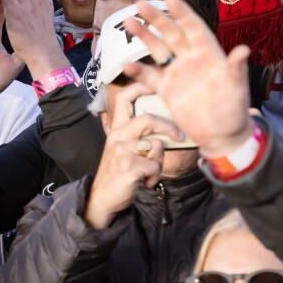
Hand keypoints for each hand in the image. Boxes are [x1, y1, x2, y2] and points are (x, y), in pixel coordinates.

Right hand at [84, 83, 181, 229]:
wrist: (103, 198)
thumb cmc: (119, 172)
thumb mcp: (122, 148)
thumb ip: (136, 135)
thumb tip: (165, 125)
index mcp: (117, 128)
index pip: (125, 98)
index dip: (141, 86)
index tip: (156, 84)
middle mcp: (117, 136)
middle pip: (149, 119)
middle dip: (169, 127)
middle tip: (179, 136)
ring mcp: (122, 151)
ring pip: (156, 146)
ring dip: (158, 161)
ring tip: (148, 171)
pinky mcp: (129, 167)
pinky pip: (155, 166)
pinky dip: (154, 176)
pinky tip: (144, 182)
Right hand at [121, 0, 254, 156]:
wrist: (222, 136)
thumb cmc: (235, 110)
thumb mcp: (237, 89)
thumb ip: (236, 69)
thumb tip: (243, 50)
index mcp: (209, 54)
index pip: (194, 28)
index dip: (182, 12)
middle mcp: (191, 59)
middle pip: (172, 33)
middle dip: (157, 18)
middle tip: (140, 3)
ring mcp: (178, 73)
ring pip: (158, 49)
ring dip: (144, 36)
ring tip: (129, 22)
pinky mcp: (168, 90)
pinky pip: (150, 76)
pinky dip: (138, 70)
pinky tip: (126, 64)